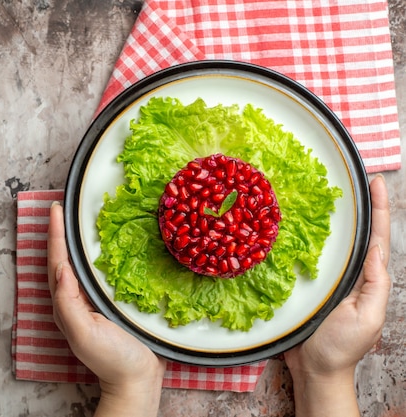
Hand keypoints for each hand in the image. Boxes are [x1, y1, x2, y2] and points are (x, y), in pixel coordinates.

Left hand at [47, 202, 165, 416]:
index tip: (55, 210)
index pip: (58, 262)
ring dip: (77, 241)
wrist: (137, 380)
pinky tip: (107, 246)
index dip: (55, 235)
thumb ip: (69, 303)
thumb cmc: (111, 359)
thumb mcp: (85, 333)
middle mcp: (76, 299)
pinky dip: (99, 255)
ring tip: (78, 219)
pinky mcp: (110, 303)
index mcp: (67, 303)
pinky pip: (100, 273)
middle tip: (63, 208)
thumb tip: (60, 269)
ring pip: (81, 264)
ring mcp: (93, 301)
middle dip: (61, 233)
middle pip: (64, 259)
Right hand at [284, 175, 390, 415]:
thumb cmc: (341, 347)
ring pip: (329, 241)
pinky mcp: (306, 283)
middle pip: (355, 233)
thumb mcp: (366, 317)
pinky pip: (305, 255)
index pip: (376, 237)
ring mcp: (327, 278)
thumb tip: (375, 249)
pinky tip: (293, 224)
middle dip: (357, 205)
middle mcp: (348, 273)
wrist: (315, 369)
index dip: (379, 209)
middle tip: (351, 176)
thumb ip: (374, 284)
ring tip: (323, 191)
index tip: (375, 182)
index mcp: (367, 279)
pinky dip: (302, 237)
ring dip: (328, 217)